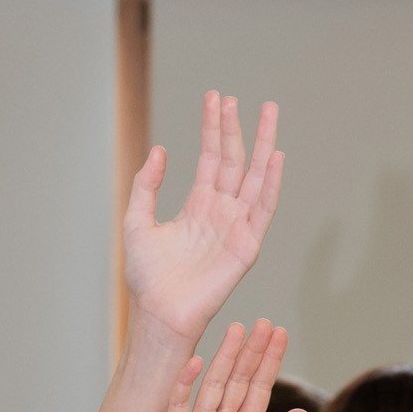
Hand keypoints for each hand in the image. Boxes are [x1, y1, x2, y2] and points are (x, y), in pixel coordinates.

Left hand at [123, 92, 283, 349]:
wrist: (158, 313)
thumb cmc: (147, 279)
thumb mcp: (137, 222)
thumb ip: (146, 186)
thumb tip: (158, 151)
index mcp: (199, 206)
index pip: (211, 158)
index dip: (213, 128)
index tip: (216, 98)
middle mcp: (222, 213)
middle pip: (236, 161)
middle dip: (237, 128)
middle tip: (238, 98)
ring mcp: (237, 227)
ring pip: (256, 178)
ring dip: (263, 145)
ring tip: (269, 113)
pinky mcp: (246, 246)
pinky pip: (263, 211)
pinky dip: (272, 184)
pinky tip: (275, 157)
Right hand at [154, 320, 310, 411]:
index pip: (259, 389)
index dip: (270, 362)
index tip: (280, 335)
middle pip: (239, 380)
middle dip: (252, 352)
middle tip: (265, 323)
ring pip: (213, 385)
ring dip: (225, 358)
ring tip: (238, 329)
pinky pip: (179, 406)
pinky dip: (185, 384)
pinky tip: (197, 361)